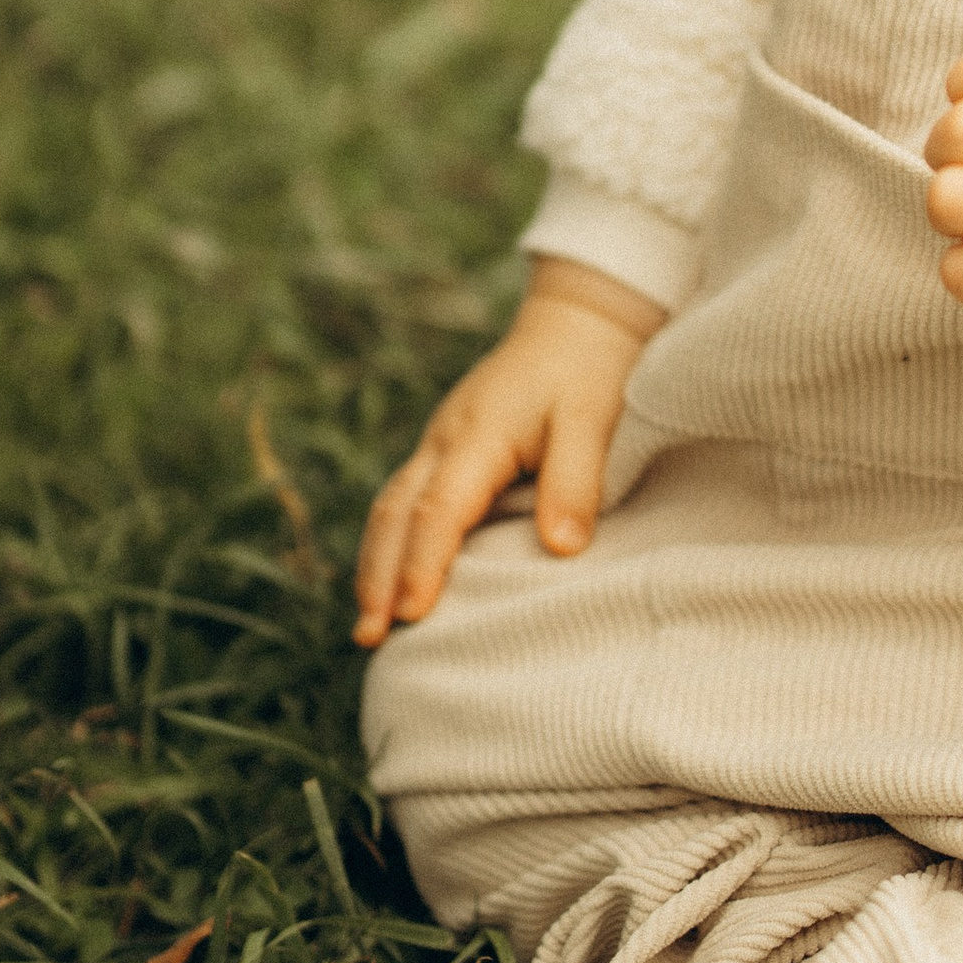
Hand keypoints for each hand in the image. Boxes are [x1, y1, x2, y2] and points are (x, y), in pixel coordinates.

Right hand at [353, 259, 656, 644]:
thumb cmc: (588, 373)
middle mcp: (444, 440)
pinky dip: (390, 545)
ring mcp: (438, 444)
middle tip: (370, 637)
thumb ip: (575, 480)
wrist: (576, 325)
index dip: (422, 562)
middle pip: (395, 513)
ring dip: (375, 567)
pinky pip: (404, 502)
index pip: (438, 508)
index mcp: (478, 433)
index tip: (412, 613)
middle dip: (378, 577)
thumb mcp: (592, 419)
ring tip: (369, 629)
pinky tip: (391, 584)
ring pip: (390, 508)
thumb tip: (560, 548)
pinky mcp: (444, 452)